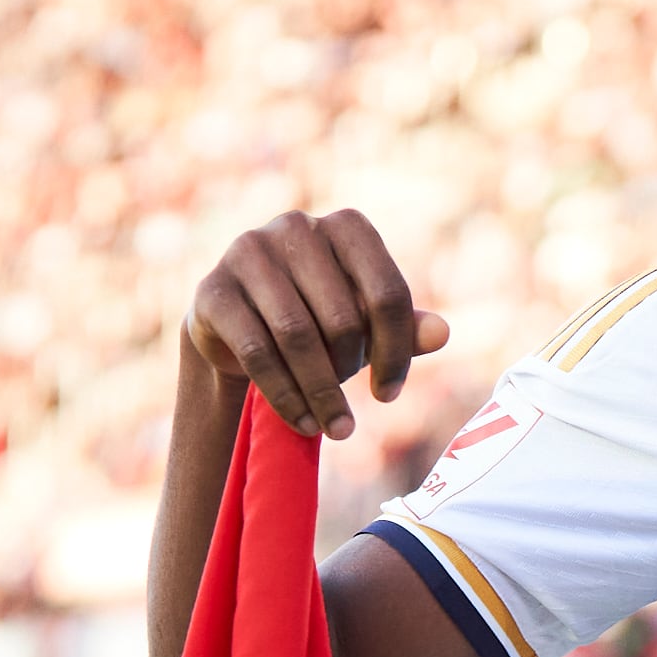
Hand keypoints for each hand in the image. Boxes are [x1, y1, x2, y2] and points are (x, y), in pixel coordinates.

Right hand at [187, 209, 451, 440]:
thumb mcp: (365, 324)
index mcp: (346, 227)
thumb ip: (402, 327)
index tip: (389, 394)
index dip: (395, 351)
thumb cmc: (315, 320)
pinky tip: (302, 422)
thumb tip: (443, 334)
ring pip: (297, 335)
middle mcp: (296, 226)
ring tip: (335, 429)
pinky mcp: (213, 290)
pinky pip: (258, 351)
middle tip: (349, 410)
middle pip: (341, 316)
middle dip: (350, 372)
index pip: (386, 291)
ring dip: (320, 392)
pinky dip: (285, 395)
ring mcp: (248, 251)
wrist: (236, 328)